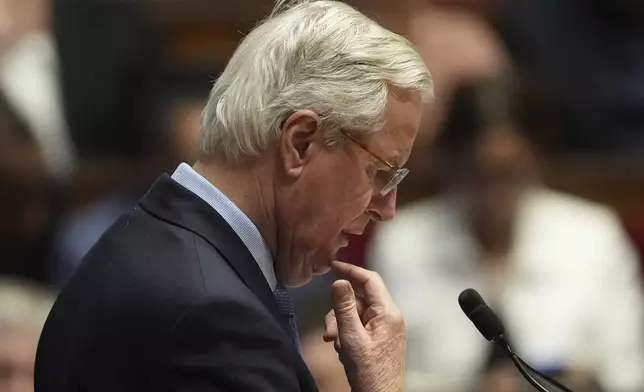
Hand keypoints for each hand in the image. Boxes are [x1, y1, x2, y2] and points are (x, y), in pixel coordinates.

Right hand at [323, 261, 405, 391]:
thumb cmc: (369, 371)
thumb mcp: (352, 337)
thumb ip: (344, 307)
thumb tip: (339, 281)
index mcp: (388, 312)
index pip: (370, 280)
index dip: (351, 270)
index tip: (333, 266)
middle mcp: (390, 317)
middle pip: (358, 299)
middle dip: (339, 313)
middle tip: (330, 333)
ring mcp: (385, 328)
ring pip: (355, 314)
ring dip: (341, 326)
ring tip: (337, 345)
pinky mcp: (380, 338)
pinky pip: (359, 326)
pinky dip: (347, 335)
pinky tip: (345, 350)